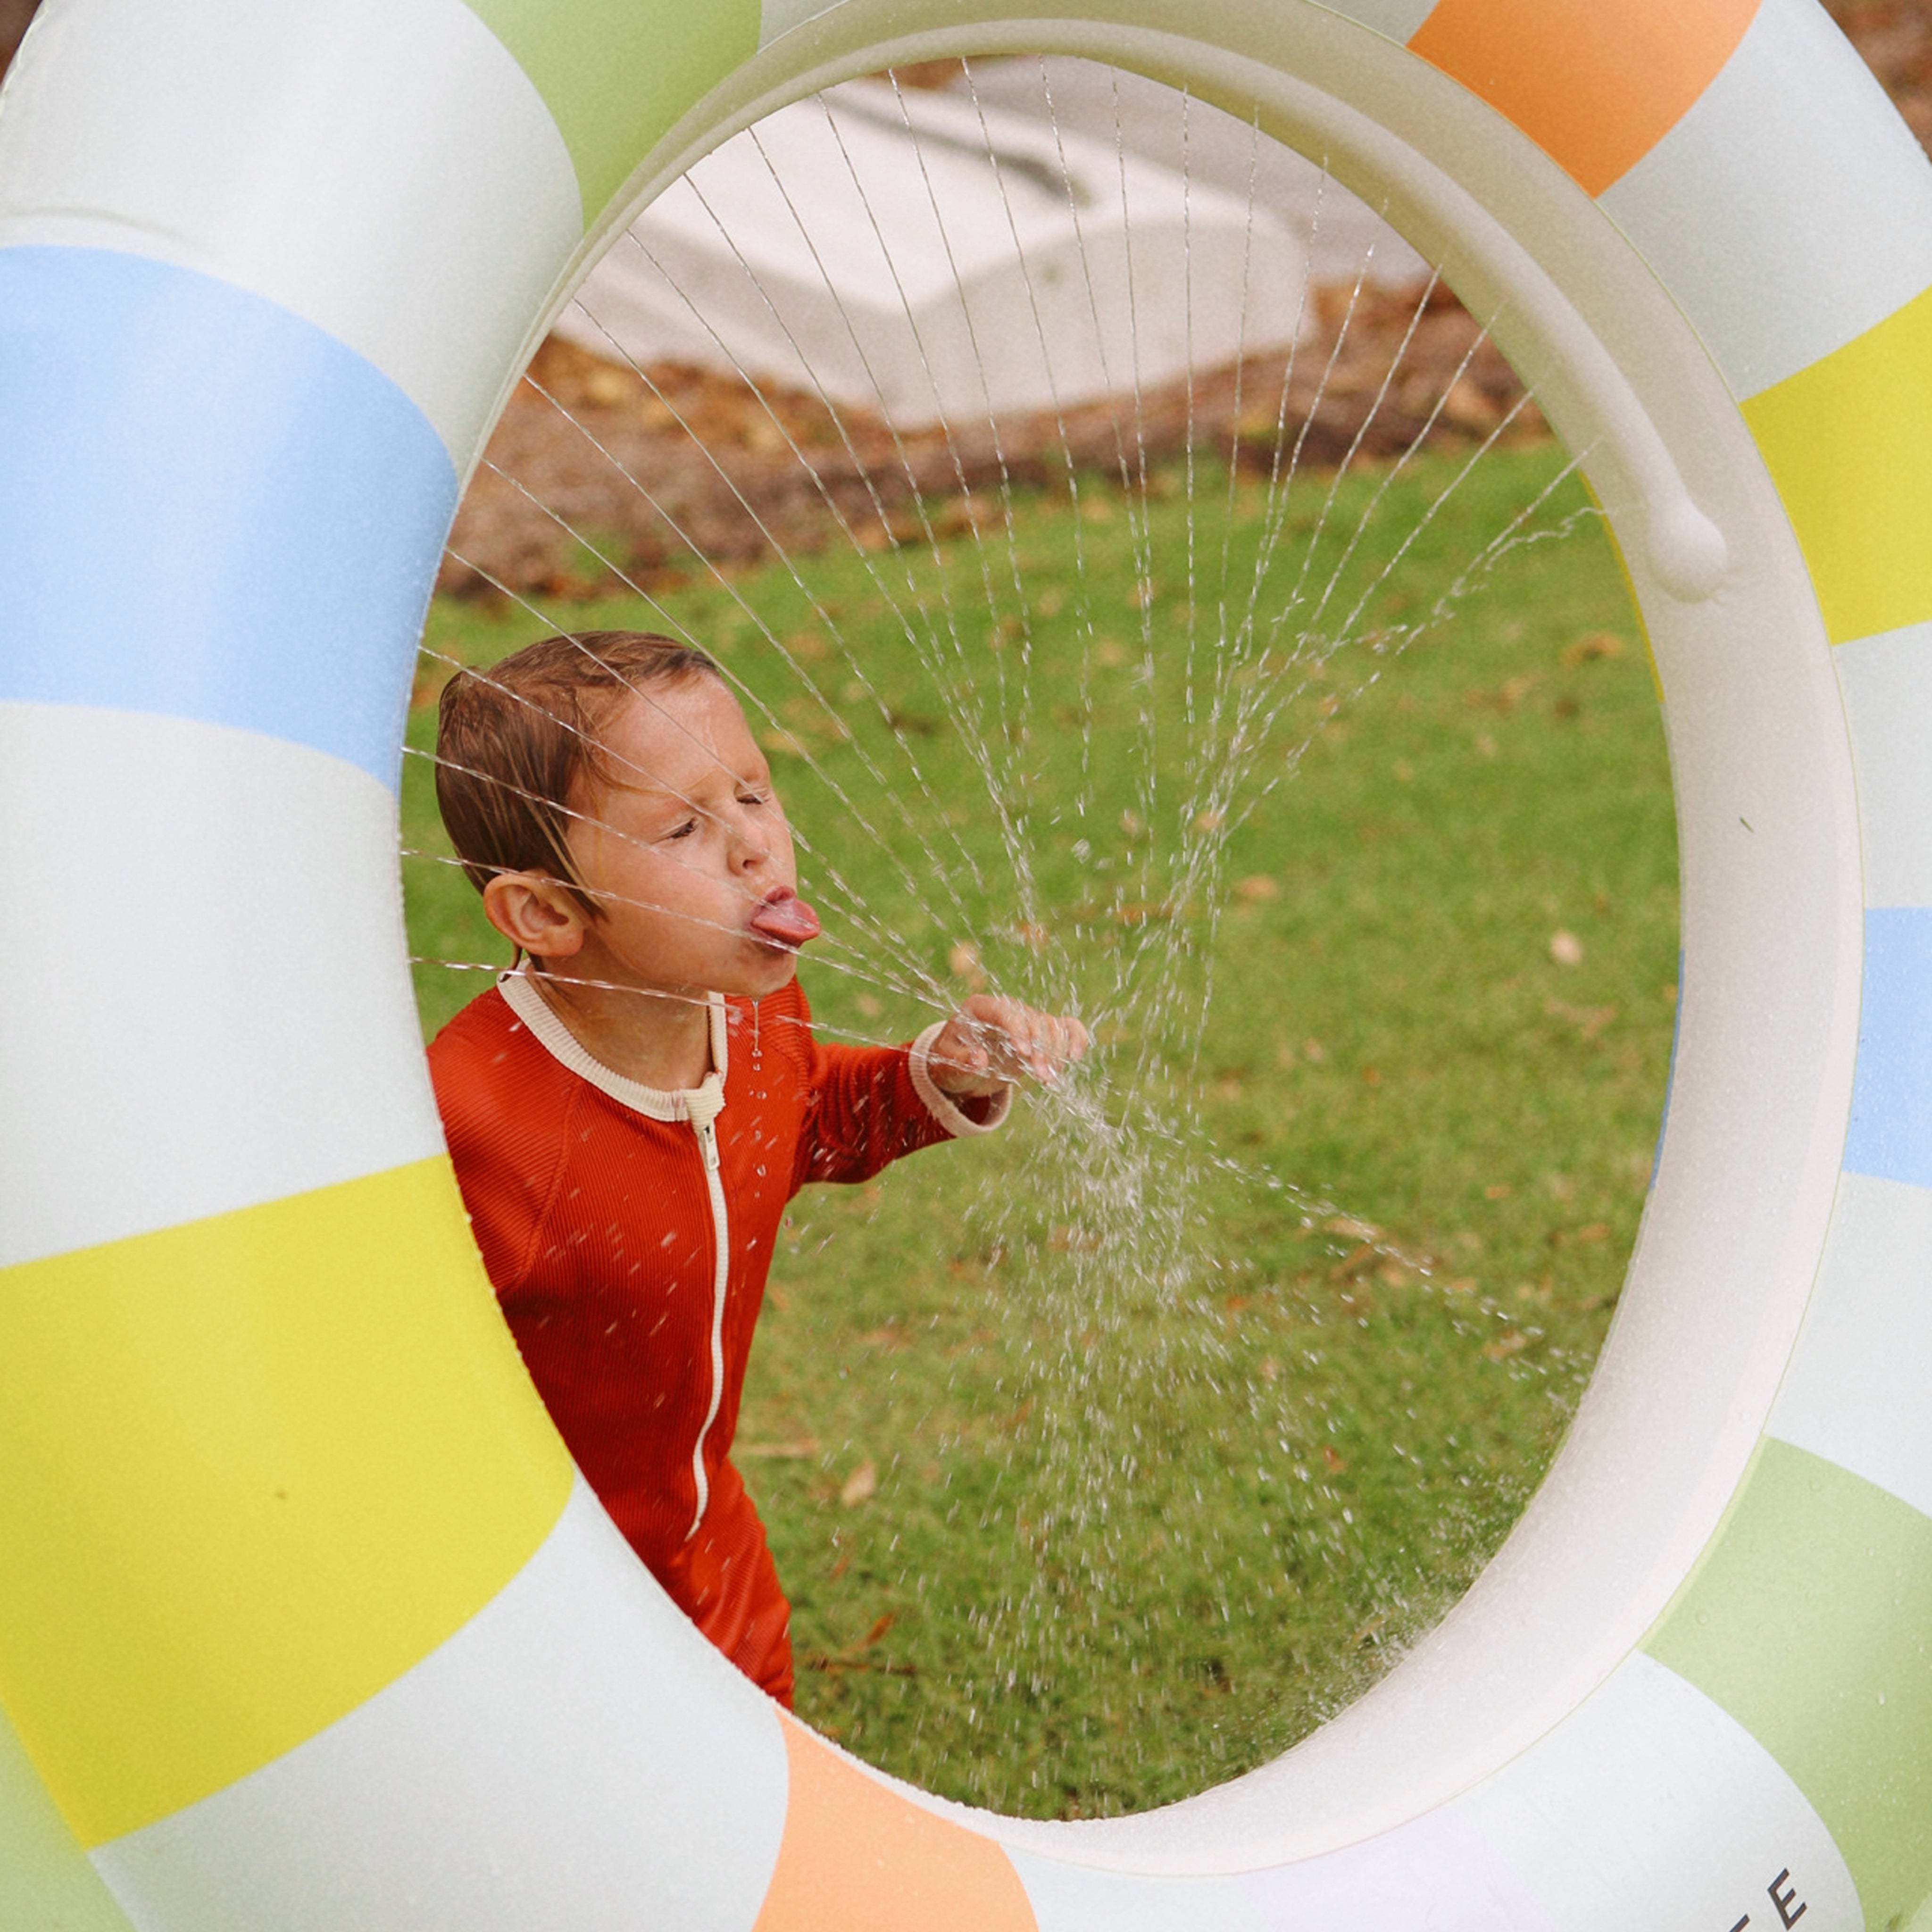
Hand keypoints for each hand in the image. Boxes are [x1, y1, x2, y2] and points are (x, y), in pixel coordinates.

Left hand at [927, 995, 1089, 1096]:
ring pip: (1050, 1025)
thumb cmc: (949, 1061)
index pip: (1005, 1011)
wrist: (959, 1066)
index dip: (1017, 1029)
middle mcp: (1006, 1009)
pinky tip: (1076, 1055)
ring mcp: (1025, 1020)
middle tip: (1042, 1076)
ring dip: (1056, 1051)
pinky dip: (1074, 1037)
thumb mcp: (945, 1064)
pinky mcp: (1039, 1034)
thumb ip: (959, 1061)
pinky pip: (1064, 1026)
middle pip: (1032, 1019)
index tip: (1024, 1053)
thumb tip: (979, 1060)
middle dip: (1041, 1048)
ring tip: (1049, 1078)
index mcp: (979, 1008)